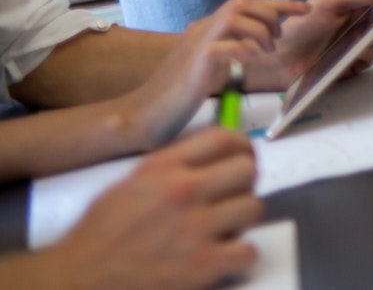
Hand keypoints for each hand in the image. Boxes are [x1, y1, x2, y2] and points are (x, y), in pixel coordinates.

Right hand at [27, 128, 262, 289]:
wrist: (76, 280)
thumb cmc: (99, 234)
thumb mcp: (129, 184)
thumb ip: (170, 167)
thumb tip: (211, 161)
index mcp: (163, 168)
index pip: (223, 138)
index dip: (241, 148)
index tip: (240, 160)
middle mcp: (184, 191)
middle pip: (247, 170)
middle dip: (241, 185)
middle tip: (229, 200)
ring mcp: (196, 228)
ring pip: (253, 208)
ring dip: (241, 221)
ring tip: (222, 231)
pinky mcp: (203, 265)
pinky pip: (249, 251)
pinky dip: (240, 257)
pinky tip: (222, 259)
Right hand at [112, 0, 303, 149]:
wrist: (141, 115)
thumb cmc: (176, 96)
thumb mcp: (208, 66)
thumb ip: (227, 49)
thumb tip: (254, 45)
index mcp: (205, 29)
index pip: (245, 4)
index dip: (278, 3)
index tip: (303, 8)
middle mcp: (200, 30)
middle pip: (242, 2)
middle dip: (271, 14)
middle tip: (278, 39)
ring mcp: (195, 44)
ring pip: (235, 16)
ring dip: (260, 31)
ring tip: (265, 52)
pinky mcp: (194, 64)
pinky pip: (223, 45)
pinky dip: (243, 48)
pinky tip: (249, 60)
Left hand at [246, 0, 372, 91]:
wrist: (278, 63)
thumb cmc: (299, 29)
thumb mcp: (328, 2)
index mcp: (350, 0)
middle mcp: (354, 19)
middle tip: (368, 23)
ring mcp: (353, 40)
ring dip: (367, 42)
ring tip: (349, 46)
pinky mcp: (351, 61)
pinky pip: (368, 59)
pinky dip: (360, 60)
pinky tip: (345, 60)